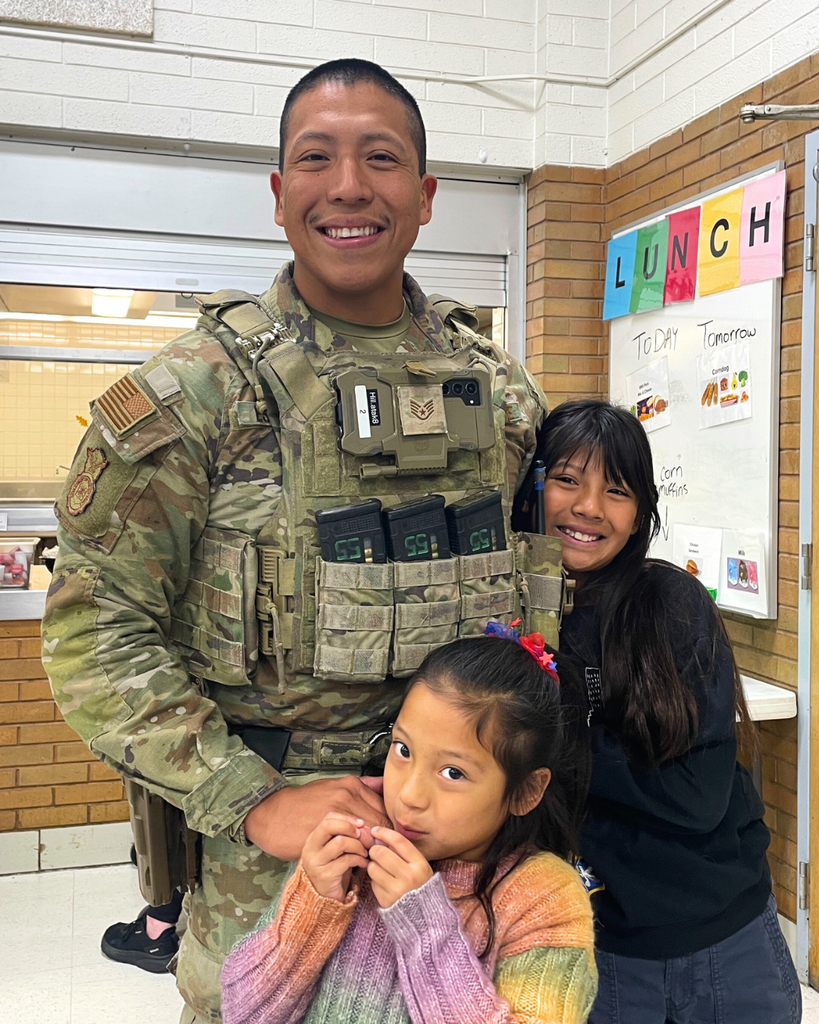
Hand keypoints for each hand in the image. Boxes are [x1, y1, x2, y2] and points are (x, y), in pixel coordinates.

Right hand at [243, 775, 388, 860]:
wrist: (272, 817)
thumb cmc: (307, 804)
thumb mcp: (333, 787)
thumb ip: (360, 787)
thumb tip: (383, 782)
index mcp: (347, 787)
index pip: (380, 807)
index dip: (387, 823)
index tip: (388, 834)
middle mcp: (339, 803)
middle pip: (374, 823)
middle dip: (380, 838)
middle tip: (381, 847)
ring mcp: (330, 826)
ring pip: (362, 838)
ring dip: (368, 849)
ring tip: (367, 854)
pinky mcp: (319, 855)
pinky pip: (349, 856)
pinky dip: (358, 861)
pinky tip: (357, 862)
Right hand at [302, 814, 369, 901]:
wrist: (325, 900)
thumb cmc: (334, 871)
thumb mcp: (337, 851)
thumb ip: (346, 836)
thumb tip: (364, 826)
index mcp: (313, 839)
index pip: (328, 818)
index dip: (346, 818)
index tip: (360, 824)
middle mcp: (310, 849)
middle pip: (328, 825)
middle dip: (349, 827)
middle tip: (361, 835)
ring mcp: (316, 862)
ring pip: (340, 842)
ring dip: (357, 845)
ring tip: (365, 852)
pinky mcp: (325, 876)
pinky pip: (346, 860)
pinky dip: (359, 859)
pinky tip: (364, 864)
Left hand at [366, 826, 432, 908]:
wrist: (423, 914)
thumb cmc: (419, 883)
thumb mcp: (419, 866)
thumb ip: (403, 851)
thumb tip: (380, 837)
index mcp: (420, 864)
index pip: (398, 841)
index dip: (384, 832)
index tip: (375, 831)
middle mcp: (408, 877)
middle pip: (381, 852)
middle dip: (375, 850)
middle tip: (376, 852)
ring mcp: (396, 890)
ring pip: (373, 867)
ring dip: (373, 865)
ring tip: (380, 869)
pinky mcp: (386, 901)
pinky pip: (372, 883)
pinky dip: (375, 880)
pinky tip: (383, 883)